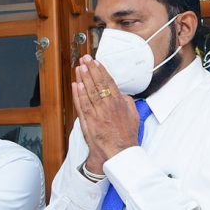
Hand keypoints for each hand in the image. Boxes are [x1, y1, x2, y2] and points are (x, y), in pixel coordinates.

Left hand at [73, 56, 139, 170]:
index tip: (96, 62)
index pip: (108, 82)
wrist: (120, 151)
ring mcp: (97, 112)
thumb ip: (127, 102)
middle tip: (85, 59)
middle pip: (97, 83)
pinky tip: (76, 84)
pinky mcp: (88, 121)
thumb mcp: (134, 115)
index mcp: (118, 102)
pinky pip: (82, 104)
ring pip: (88, 91)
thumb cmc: (127, 135)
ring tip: (79, 67)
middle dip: (90, 69)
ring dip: (83, 78)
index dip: (101, 70)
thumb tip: (122, 94)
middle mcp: (107, 105)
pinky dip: (78, 94)